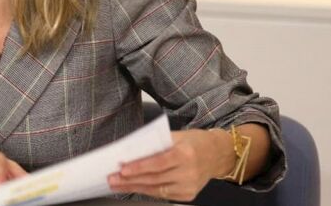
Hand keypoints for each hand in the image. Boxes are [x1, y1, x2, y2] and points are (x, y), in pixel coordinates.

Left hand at [107, 129, 233, 201]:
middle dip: (130, 179)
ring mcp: (189, 186)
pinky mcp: (188, 195)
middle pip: (154, 178)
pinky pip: (163, 195)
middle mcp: (189, 172)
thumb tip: (131, 151)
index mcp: (185, 154)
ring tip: (118, 184)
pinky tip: (134, 188)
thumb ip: (155, 143)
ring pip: (156, 189)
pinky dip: (147, 191)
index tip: (122, 168)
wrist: (217, 154)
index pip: (158, 162)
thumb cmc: (195, 142)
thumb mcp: (176, 136)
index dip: (139, 167)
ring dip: (134, 187)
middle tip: (113, 178)